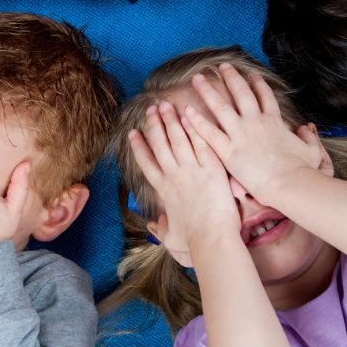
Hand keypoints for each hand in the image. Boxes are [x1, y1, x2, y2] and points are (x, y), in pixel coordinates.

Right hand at [127, 101, 237, 263]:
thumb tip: (154, 227)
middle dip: (154, 124)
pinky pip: (201, 143)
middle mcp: (175, 175)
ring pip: (178, 138)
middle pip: (160, 144)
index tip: (133, 133)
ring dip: (171, 120)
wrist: (212, 238)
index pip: (146, 162)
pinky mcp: (212, 168)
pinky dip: (194, 127)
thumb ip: (160, 230)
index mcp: (163, 190)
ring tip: (166, 105)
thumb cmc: (192, 241)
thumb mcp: (171, 238)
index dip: (139, 146)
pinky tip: (191, 114)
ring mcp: (193, 169)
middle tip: (151, 109)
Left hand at [180, 64, 327, 205]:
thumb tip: (308, 128)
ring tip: (198, 78)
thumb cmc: (302, 170)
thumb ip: (310, 137)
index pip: (265, 97)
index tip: (251, 74)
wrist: (288, 184)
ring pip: (221, 106)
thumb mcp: (312, 151)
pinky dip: (197, 121)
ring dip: (208, 90)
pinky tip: (187, 110)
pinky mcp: (228, 150)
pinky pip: (209, 132)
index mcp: (275, 121)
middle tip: (222, 66)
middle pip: (241, 93)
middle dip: (231, 77)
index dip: (258, 84)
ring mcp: (241, 134)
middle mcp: (256, 122)